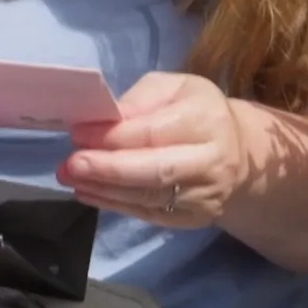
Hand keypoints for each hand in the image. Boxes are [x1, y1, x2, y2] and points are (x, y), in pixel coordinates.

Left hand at [57, 72, 251, 229]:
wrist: (238, 152)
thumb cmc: (195, 111)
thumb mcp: (172, 88)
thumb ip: (139, 99)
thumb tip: (105, 119)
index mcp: (207, 120)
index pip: (154, 133)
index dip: (112, 136)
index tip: (77, 133)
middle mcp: (212, 161)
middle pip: (155, 171)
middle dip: (107, 169)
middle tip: (70, 165)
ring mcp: (206, 195)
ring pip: (150, 197)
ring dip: (104, 189)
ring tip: (70, 178)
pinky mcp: (196, 218)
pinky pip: (150, 214)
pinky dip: (115, 205)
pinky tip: (89, 192)